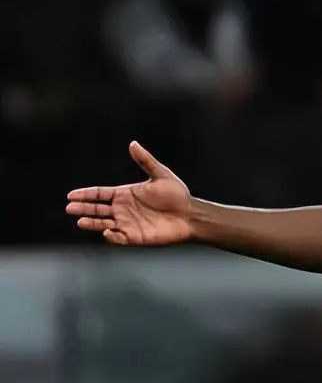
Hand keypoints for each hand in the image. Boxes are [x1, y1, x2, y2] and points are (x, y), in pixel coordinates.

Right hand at [65, 142, 193, 245]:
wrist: (191, 215)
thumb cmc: (177, 195)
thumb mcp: (160, 175)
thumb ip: (145, 161)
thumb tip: (133, 143)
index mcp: (125, 194)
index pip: (100, 194)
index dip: (85, 194)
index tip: (71, 195)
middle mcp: (123, 209)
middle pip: (97, 209)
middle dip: (83, 208)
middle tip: (70, 208)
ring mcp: (128, 223)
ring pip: (103, 224)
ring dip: (92, 223)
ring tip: (80, 221)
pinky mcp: (135, 237)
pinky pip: (118, 238)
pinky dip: (111, 237)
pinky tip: (107, 232)